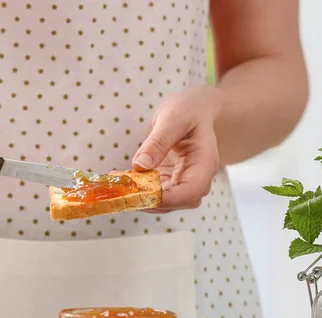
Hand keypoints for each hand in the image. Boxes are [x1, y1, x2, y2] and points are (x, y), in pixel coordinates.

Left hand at [132, 86, 223, 211]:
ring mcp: (183, 183)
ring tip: (117, 184)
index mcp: (204, 164)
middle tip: (120, 189)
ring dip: (138, 196)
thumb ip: (158, 142)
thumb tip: (140, 165)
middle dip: (147, 199)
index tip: (140, 194)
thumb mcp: (173, 119)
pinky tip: (121, 179)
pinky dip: (137, 190)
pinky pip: (154, 192)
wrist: (194, 111)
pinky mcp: (170, 182)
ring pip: (162, 202)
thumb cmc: (188, 111)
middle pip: (175, 202)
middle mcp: (197, 179)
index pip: (190, 192)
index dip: (166, 199)